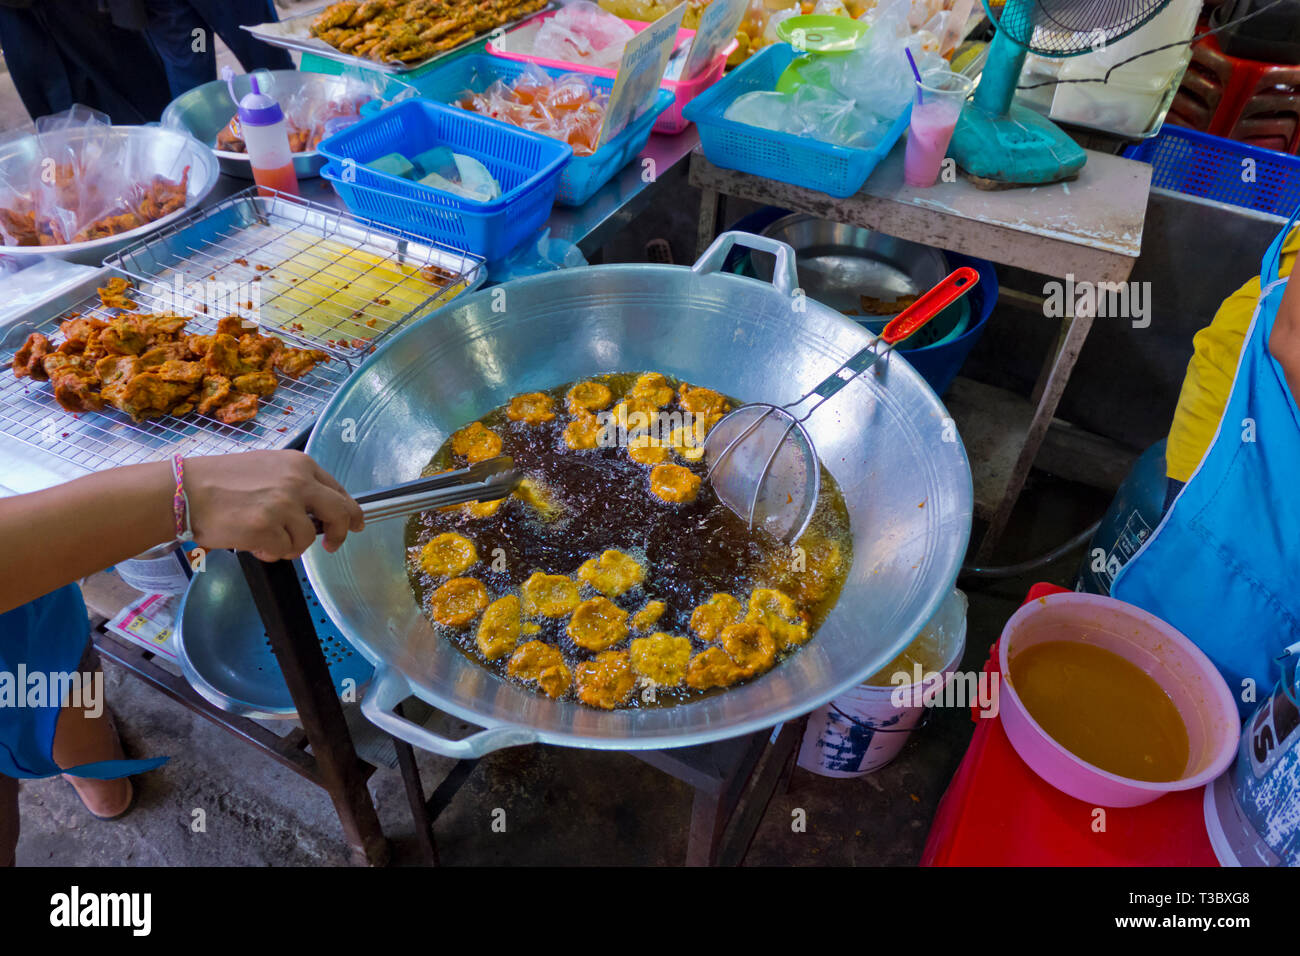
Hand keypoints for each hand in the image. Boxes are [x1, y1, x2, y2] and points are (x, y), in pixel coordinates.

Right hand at [183, 450, 363, 560]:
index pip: (338, 490)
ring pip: (308, 539)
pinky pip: (284, 551)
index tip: (354, 523)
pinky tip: (252, 542)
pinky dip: (270, 552)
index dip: (349, 511)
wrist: (185, 490)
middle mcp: (298, 482)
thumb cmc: (219, 481)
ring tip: (264, 537)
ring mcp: (285, 505)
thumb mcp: (266, 468)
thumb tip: (318, 510)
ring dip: (289, 545)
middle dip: (341, 533)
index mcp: (300, 465)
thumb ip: (295, 485)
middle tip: (333, 545)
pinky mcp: (269, 528)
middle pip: (340, 513)